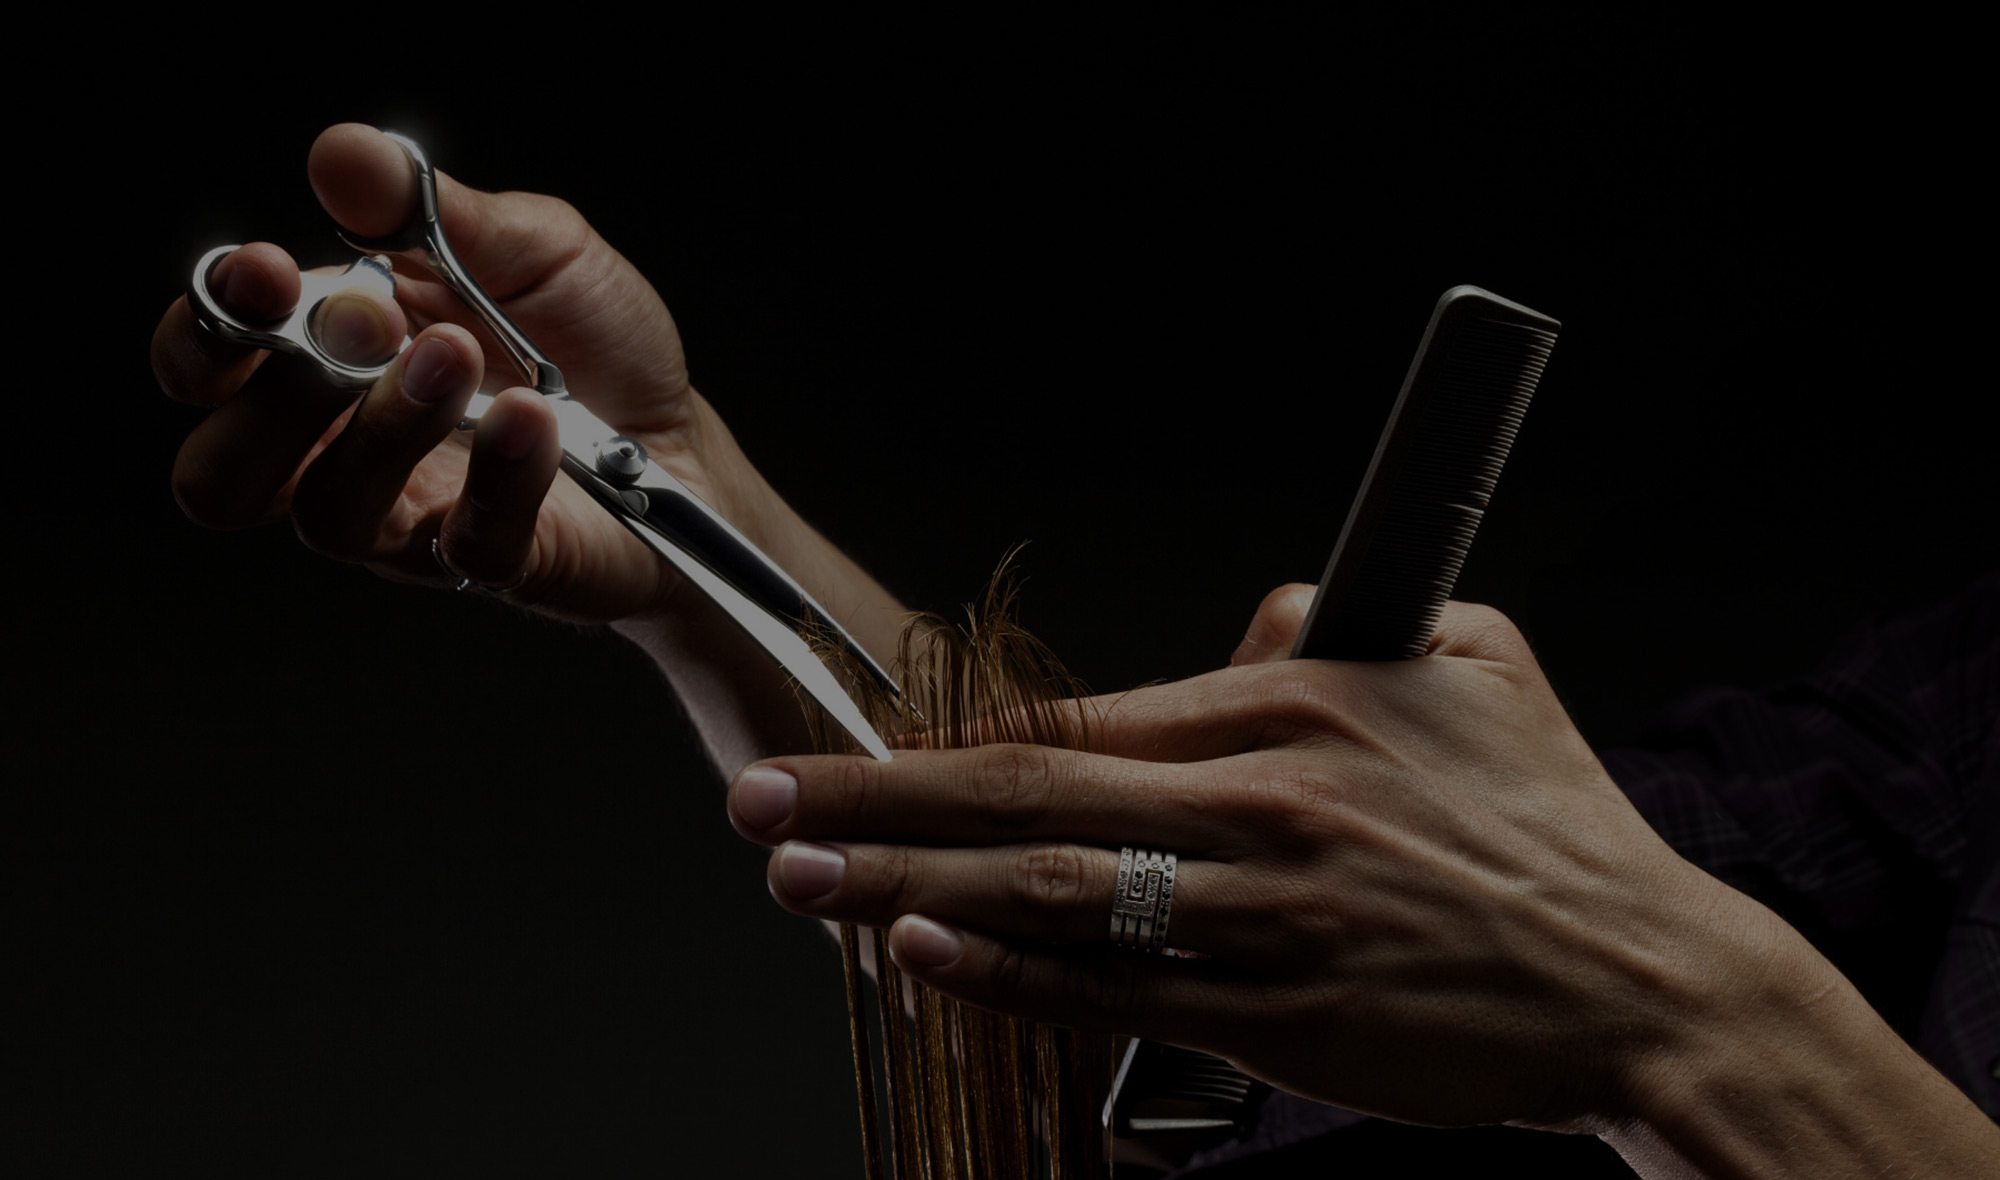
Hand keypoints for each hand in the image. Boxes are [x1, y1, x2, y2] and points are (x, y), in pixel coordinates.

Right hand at [152, 124, 779, 622]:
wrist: (689, 439)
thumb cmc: (592, 347)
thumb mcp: (529, 248)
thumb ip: (431, 210)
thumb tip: (343, 153)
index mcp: (326, 360)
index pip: (206, 366)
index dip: (206, 329)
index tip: (262, 273)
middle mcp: (344, 453)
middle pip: (221, 476)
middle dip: (269, 399)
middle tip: (365, 327)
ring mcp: (413, 522)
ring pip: (329, 514)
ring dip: (385, 425)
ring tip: (460, 355)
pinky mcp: (493, 563)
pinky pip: (467, 541)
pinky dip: (501, 472)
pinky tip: (535, 418)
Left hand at [727, 589, 1908, 1140]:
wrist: (1647, 977)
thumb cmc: (1556, 825)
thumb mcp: (1474, 659)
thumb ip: (1341, 621)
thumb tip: (1249, 620)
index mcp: (1296, 705)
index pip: (1082, 712)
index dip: (955, 735)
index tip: (861, 745)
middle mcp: (1267, 803)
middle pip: (1031, 788)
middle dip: (875, 796)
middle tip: (760, 801)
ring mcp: (1271, 916)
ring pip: (1056, 890)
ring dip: (908, 882)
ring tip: (801, 879)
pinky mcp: (1285, 1017)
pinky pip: (1120, 992)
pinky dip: (1012, 974)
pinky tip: (925, 955)